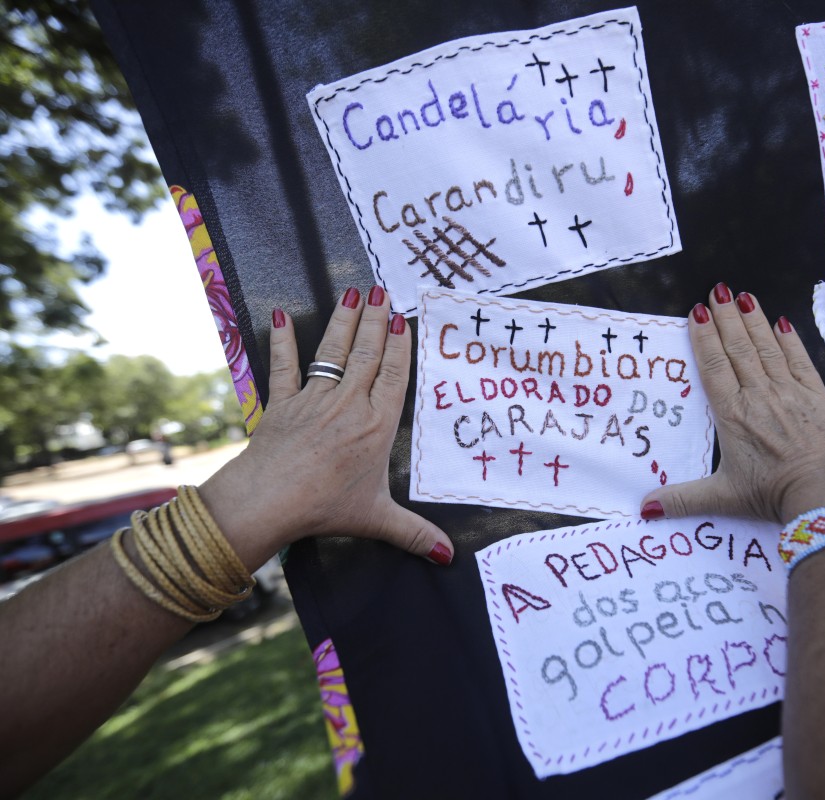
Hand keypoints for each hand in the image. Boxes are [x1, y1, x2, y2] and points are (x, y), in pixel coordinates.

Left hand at [199, 286, 453, 570]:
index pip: (394, 377)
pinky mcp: (282, 404)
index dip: (400, 346)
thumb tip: (449, 557)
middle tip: (382, 291)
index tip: (404, 319)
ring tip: (353, 294)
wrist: (269, 501)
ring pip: (333, 354)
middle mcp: (349, 405)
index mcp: (376, 426)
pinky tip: (284, 316)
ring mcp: (314, 400)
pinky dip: (284, 342)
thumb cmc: (325, 507)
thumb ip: (414, 534)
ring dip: (343, 323)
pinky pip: (285, 367)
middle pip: (367, 355)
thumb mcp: (377, 520)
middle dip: (376, 321)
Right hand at [640, 283, 824, 523]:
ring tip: (742, 296)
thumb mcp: (724, 497)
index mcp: (733, 415)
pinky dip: (789, 340)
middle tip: (717, 291)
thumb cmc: (774, 495)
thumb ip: (682, 499)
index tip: (698, 312)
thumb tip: (643, 509)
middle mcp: (759, 396)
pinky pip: (799, 360)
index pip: (714, 367)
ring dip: (753, 321)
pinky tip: (782, 322)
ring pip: (767, 348)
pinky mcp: (817, 396)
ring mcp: (790, 393)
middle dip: (726, 318)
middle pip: (739, 349)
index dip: (705, 337)